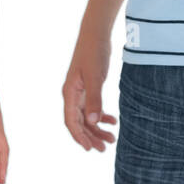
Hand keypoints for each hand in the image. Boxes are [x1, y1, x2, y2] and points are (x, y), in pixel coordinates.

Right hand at [62, 33, 116, 150]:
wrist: (96, 34)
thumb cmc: (93, 53)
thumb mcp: (95, 77)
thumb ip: (94, 99)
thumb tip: (92, 122)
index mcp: (70, 93)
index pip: (71, 121)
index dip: (79, 137)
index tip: (89, 149)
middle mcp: (72, 95)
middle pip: (79, 122)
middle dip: (91, 136)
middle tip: (105, 148)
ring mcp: (80, 91)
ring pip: (86, 117)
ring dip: (97, 129)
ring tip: (112, 138)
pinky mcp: (89, 87)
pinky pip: (92, 107)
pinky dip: (101, 116)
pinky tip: (112, 121)